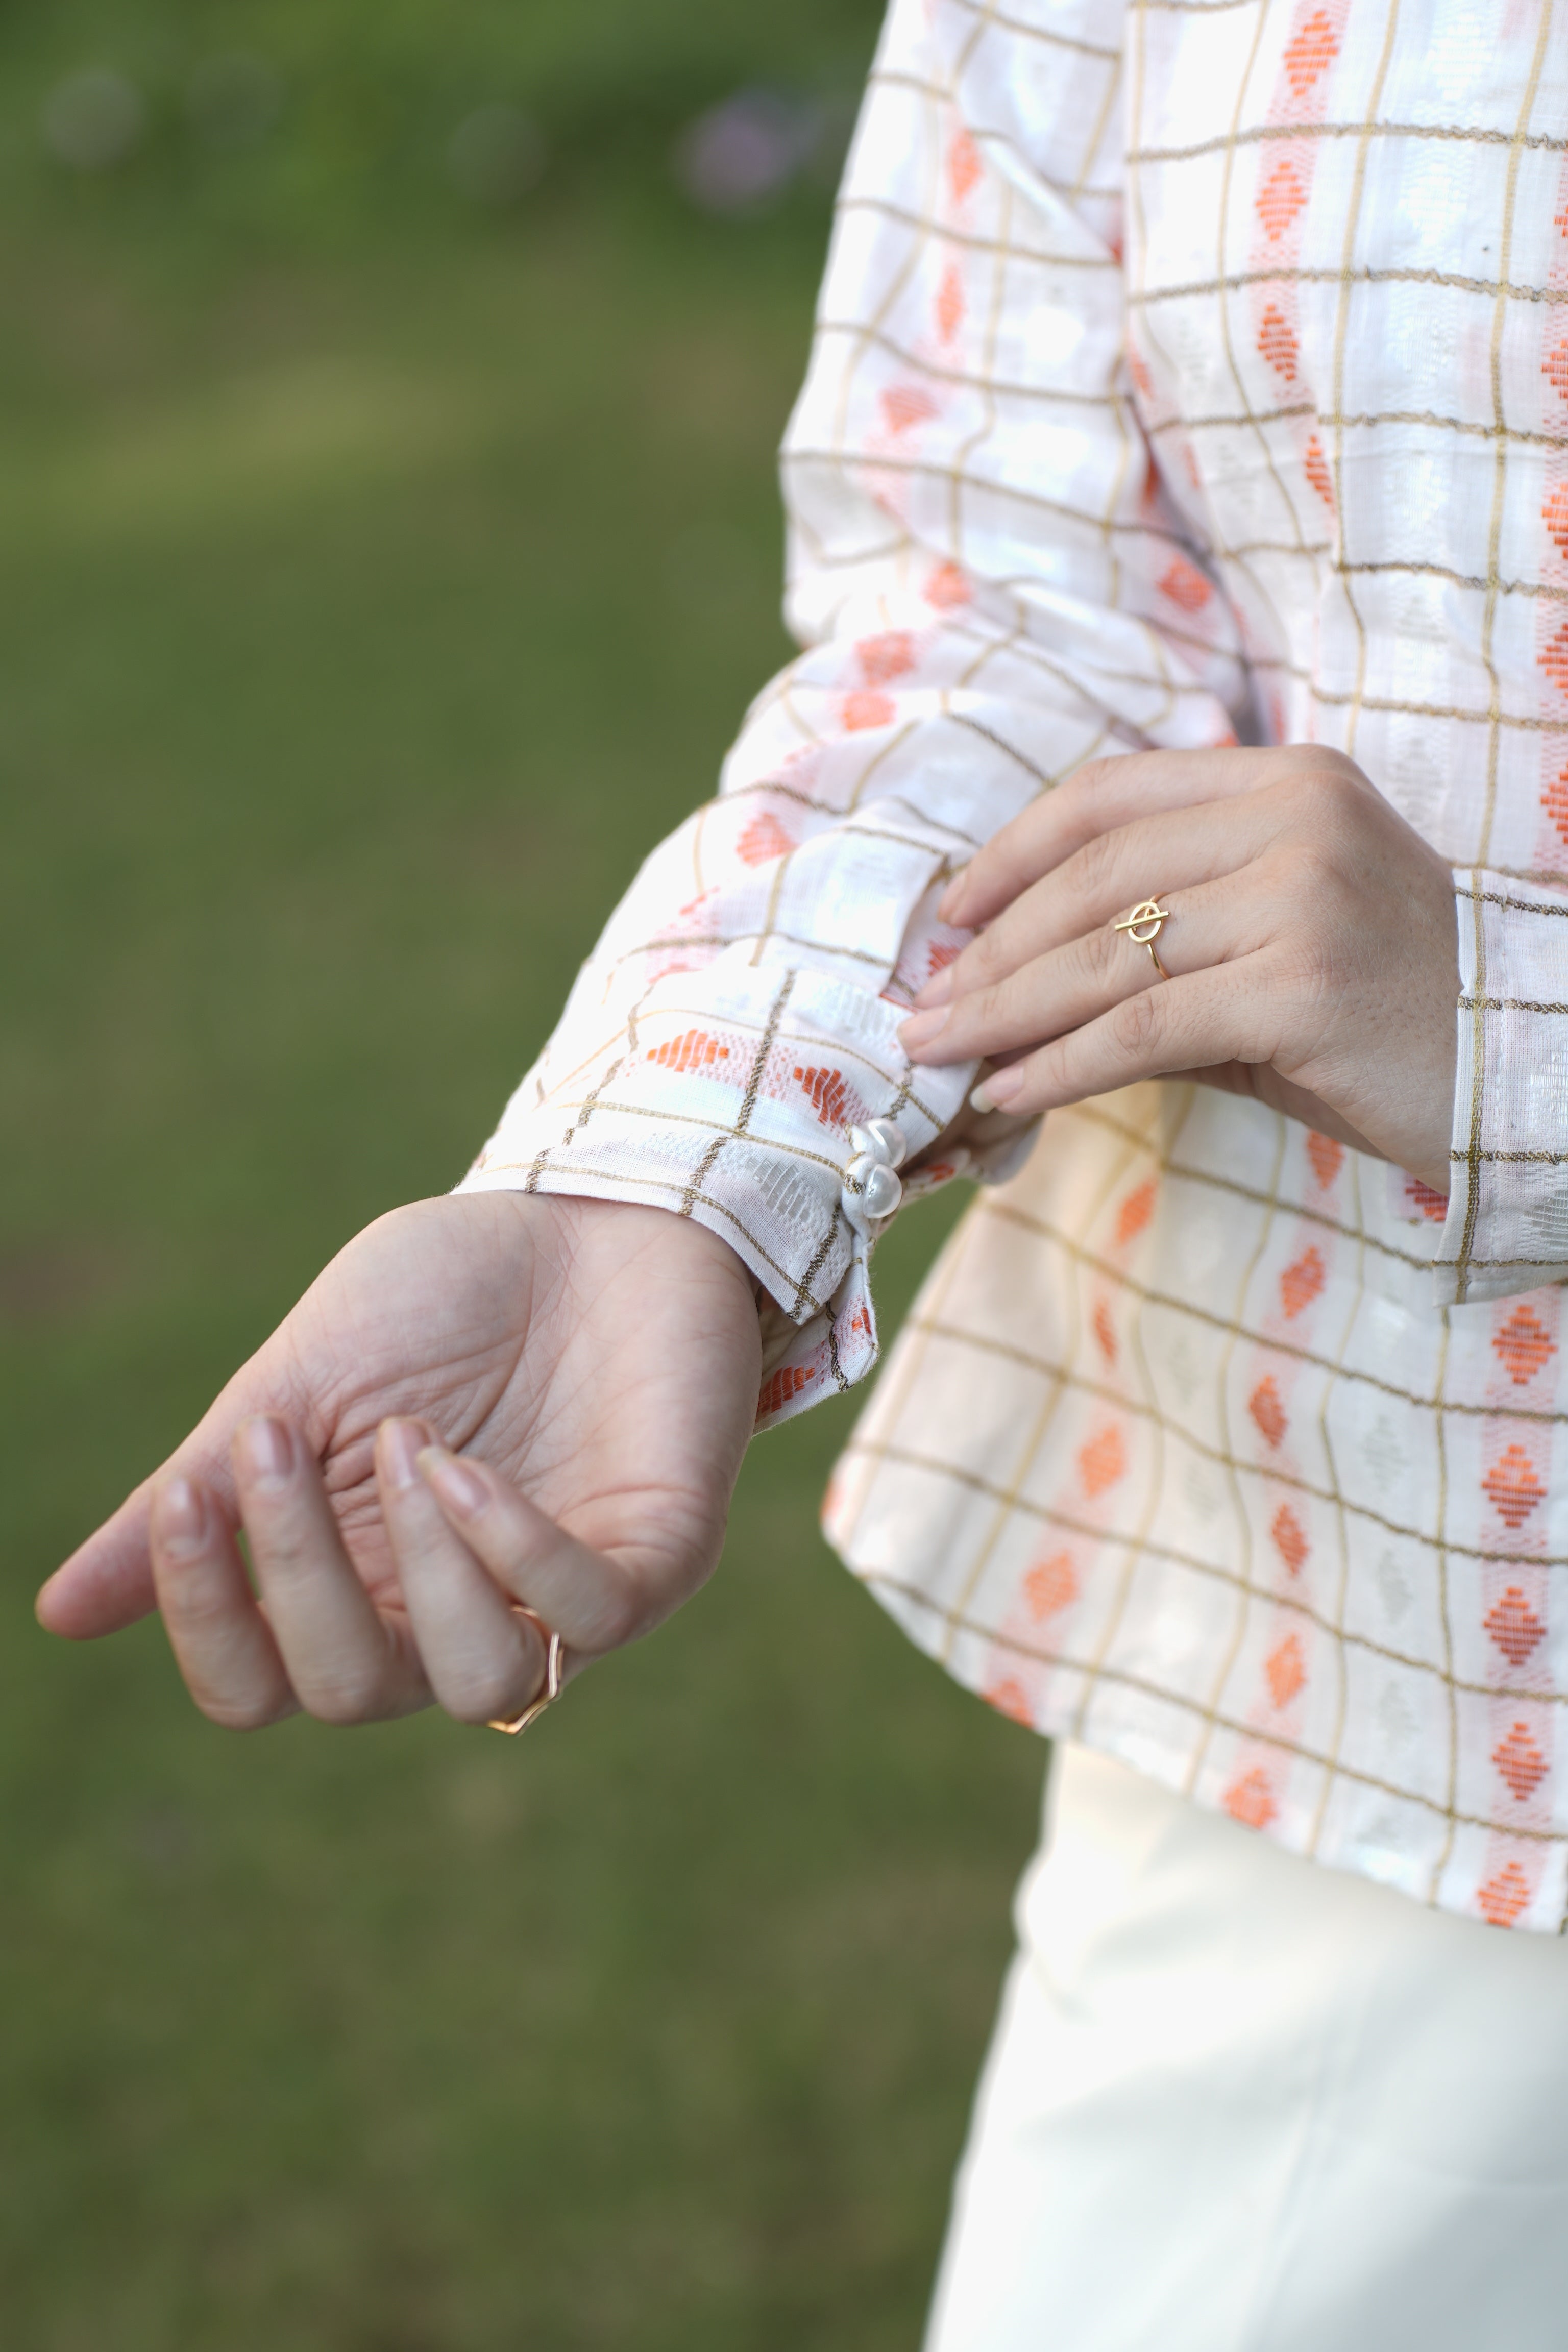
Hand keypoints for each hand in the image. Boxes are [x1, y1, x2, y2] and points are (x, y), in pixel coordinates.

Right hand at [37, 1194, 761, 1728]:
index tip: (190, 1494)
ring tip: (408, 1442)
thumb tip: (59, 1617)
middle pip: (348, 1694)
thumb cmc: (446, 1297)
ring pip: (478, 1683)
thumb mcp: (300, 1384)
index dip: (207, 1617)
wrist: (589, 1212)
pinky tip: (471, 1472)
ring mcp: (560, 1598)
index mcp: (353, 1583)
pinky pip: (587, 1619)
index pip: (257, 1685)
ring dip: (424, 1566)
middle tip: (290, 1441)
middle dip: (299, 1574)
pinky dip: (516, 1553)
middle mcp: (452, 1615)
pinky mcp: (657, 1561)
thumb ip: (207, 1496)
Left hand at [897, 747, 1458, 1192]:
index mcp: (1287, 781)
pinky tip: (1008, 1092)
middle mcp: (1295, 820)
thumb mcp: (1273, 943)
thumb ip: (1165, 938)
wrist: (1521, 1062)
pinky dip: (1060, 1066)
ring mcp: (1303, 900)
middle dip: (991, 949)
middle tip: (923, 1005)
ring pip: (1106, 956)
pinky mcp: (1302, 990)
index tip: (950, 915)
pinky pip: (1143, 1029)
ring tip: (939, 1050)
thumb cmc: (1387, 1008)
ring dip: (1004, 1010)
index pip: (1109, 798)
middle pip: (1093, 878)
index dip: (1012, 854)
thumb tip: (1014, 980)